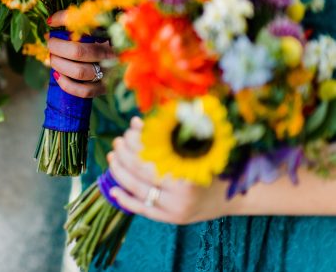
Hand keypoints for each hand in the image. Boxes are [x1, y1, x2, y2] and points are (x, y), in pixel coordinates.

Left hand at [47, 10, 113, 97]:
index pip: (87, 24)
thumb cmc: (98, 42)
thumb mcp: (91, 28)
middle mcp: (111, 54)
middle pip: (77, 52)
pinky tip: (57, 75)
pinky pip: (84, 91)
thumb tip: (51, 21)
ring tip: (52, 58)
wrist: (119, 66)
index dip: (66, 21)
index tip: (51, 22)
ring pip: (79, 72)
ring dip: (59, 65)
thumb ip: (73, 22)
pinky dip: (66, 84)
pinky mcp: (104, 88)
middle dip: (57, 48)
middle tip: (51, 44)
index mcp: (110, 34)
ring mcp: (108, 73)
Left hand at [108, 118, 230, 224]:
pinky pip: (142, 210)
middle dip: (124, 154)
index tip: (128, 131)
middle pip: (140, 171)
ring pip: (138, 189)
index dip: (135, 141)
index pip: (151, 154)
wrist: (232, 197)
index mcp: (188, 171)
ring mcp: (175, 209)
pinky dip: (125, 200)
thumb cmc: (211, 166)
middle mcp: (181, 193)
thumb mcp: (196, 149)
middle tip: (117, 142)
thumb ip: (167, 138)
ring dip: (119, 173)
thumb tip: (136, 124)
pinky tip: (112, 189)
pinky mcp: (171, 220)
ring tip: (112, 158)